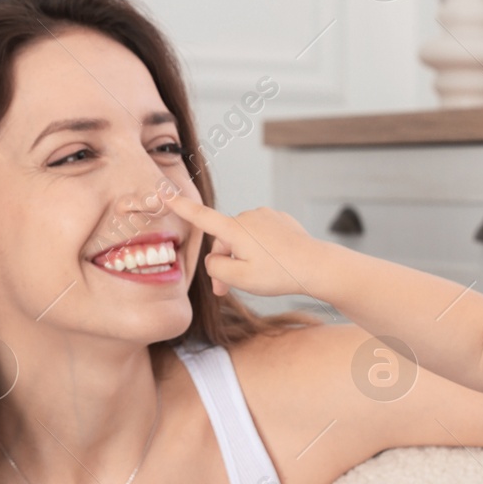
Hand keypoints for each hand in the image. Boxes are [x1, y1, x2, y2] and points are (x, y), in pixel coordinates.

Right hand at [164, 193, 329, 298]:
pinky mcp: (279, 219)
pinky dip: (260, 250)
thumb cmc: (278, 274)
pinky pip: (260, 235)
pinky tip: (273, 264)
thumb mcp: (239, 279)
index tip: (165, 193)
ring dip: (242, 257)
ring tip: (257, 278)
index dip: (181, 207)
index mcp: (235, 229)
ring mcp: (265, 216)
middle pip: (224, 241)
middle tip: (227, 291)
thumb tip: (214, 258)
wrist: (317, 266)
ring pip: (242, 239)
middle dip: (223, 263)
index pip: (201, 216)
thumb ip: (216, 268)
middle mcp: (248, 216)